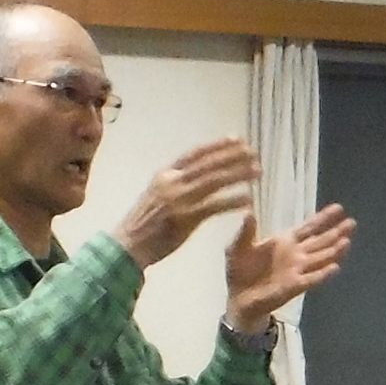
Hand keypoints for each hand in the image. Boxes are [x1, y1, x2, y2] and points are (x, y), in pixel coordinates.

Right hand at [114, 139, 261, 268]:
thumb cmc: (143, 225)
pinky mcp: (186, 218)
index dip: (217, 145)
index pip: (195, 154)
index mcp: (165, 175)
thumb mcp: (156, 195)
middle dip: (233, 156)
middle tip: (254, 152)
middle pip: (208, 164)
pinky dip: (232, 201)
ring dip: (238, 174)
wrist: (127, 246)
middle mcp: (172, 182)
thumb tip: (196, 175)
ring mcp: (179, 199)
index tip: (237, 139)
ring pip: (215, 181)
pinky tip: (248, 200)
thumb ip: (174, 184)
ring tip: (258, 172)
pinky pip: (215, 206)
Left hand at [225, 204, 355, 332]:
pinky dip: (323, 274)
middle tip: (352, 222)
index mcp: (285, 241)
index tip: (339, 208)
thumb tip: (249, 212)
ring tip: (347, 241)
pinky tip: (335, 267)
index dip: (323, 218)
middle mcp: (296, 255)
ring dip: (334, 250)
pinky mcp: (294, 286)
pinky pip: (311, 279)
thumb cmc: (240, 271)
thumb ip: (245, 231)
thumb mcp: (237, 247)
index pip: (309, 227)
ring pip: (320, 258)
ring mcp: (297, 271)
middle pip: (321, 241)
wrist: (238, 298)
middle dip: (336, 232)